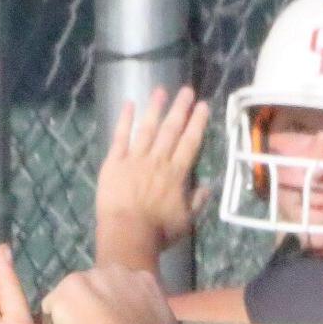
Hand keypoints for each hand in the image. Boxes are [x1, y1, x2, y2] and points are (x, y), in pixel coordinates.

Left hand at [41, 265, 180, 323]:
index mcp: (145, 281)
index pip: (125, 289)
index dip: (120, 310)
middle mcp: (118, 271)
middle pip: (98, 287)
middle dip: (96, 308)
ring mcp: (90, 276)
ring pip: (74, 297)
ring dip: (74, 316)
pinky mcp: (68, 287)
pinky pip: (53, 306)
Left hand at [96, 86, 210, 254]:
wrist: (128, 233)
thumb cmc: (159, 232)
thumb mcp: (186, 221)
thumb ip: (197, 202)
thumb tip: (207, 187)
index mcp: (176, 175)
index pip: (190, 143)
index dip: (197, 123)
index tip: (203, 106)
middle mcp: (158, 161)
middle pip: (171, 130)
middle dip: (180, 109)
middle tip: (187, 90)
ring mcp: (135, 158)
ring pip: (147, 128)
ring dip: (155, 108)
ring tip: (161, 90)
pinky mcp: (115, 161)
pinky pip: (120, 136)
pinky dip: (125, 120)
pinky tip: (130, 104)